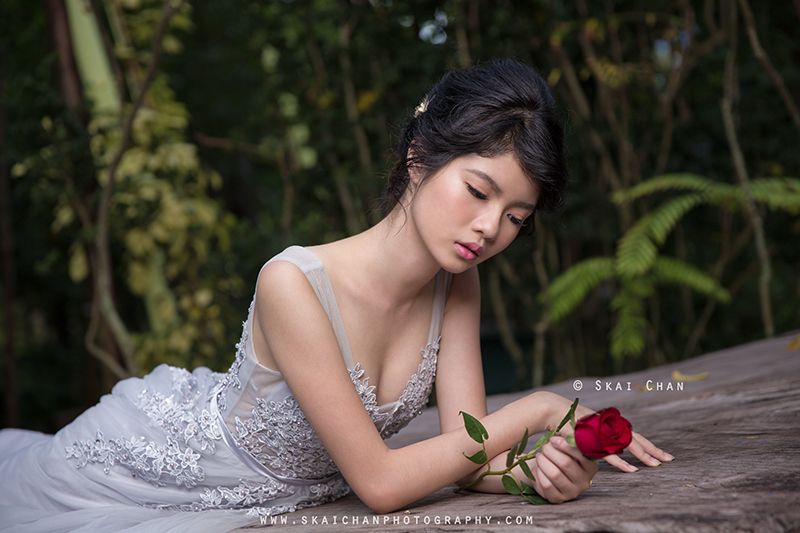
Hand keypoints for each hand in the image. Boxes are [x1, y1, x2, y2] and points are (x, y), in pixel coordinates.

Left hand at [527, 436, 596, 502]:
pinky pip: (546, 485)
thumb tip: (563, 438)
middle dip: (551, 452)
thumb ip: (569, 441)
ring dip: (543, 461)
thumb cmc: (560, 456)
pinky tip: (538, 468)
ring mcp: (572, 492)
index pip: (582, 455)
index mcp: (591, 467)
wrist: (547, 471)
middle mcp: (584, 482)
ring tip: (540, 456)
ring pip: (555, 474)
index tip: (553, 440)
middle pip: (566, 463)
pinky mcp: (558, 499)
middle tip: (544, 447)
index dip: (565, 445)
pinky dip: (539, 473)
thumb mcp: (567, 447)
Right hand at [551, 396, 672, 472]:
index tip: (660, 454)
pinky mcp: (594, 439)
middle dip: (653, 449)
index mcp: (609, 425)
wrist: (553, 410)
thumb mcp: (586, 432)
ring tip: (655, 465)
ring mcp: (602, 431)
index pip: (632, 435)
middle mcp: (609, 426)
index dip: (646, 444)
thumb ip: (598, 439)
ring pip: (627, 444)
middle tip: (669, 459)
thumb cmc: (568, 422)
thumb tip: (608, 451)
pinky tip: (632, 470)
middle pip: (636, 438)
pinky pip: (611, 452)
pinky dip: (622, 462)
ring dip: (642, 455)